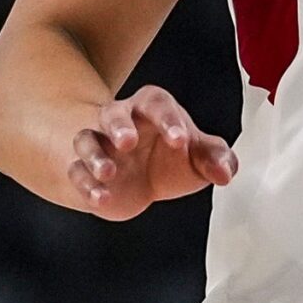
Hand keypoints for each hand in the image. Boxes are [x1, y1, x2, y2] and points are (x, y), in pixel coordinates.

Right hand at [69, 85, 236, 220]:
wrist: (139, 183)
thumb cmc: (170, 160)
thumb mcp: (198, 158)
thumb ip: (216, 159)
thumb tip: (224, 172)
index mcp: (151, 110)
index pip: (156, 104)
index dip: (168, 120)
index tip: (180, 141)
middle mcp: (120, 122)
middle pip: (112, 113)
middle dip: (118, 126)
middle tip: (127, 142)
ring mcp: (99, 145)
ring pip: (86, 139)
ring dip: (95, 155)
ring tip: (108, 173)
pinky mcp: (84, 171)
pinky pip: (77, 171)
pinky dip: (86, 185)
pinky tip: (101, 198)